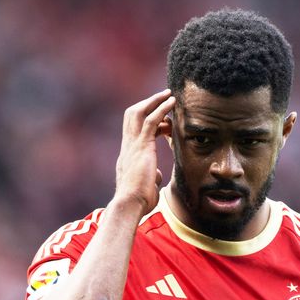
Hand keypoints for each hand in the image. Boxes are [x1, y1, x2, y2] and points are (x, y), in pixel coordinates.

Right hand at [114, 89, 175, 213]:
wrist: (131, 204)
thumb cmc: (139, 200)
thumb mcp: (146, 185)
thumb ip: (150, 176)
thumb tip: (156, 175)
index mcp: (129, 154)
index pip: (135, 129)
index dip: (148, 120)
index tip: (164, 119)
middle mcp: (128, 146)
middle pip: (132, 115)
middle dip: (148, 103)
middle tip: (163, 96)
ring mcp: (133, 144)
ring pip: (138, 113)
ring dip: (155, 101)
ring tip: (169, 94)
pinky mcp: (141, 146)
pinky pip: (151, 120)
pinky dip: (161, 109)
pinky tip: (172, 102)